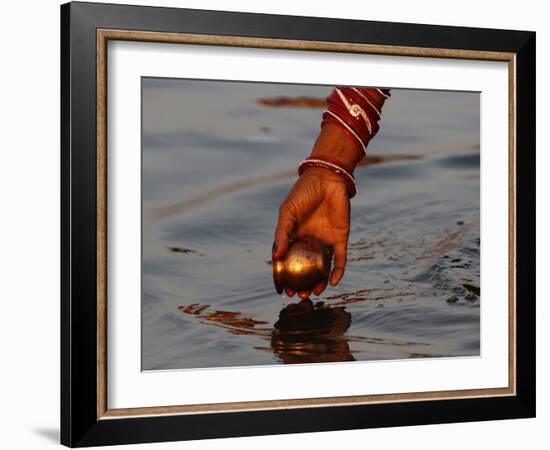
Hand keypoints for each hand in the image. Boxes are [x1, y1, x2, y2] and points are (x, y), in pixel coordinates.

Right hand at [273, 166, 350, 299]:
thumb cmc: (303, 192)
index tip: (282, 289)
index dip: (284, 275)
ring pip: (322, 267)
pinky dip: (337, 271)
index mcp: (293, 235)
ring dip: (318, 282)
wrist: (328, 178)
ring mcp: (324, 241)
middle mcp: (309, 241)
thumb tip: (276, 256)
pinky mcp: (339, 239)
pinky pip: (339, 259)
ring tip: (313, 293)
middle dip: (301, 283)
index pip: (287, 260)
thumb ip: (282, 233)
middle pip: (304, 268)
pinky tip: (334, 283)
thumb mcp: (287, 211)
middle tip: (298, 295)